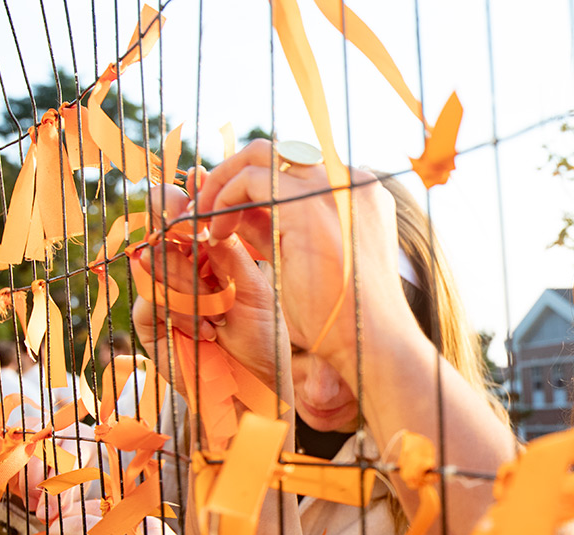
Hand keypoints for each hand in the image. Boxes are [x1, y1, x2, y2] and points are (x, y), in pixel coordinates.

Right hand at [130, 168, 289, 392]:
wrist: (258, 387)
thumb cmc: (263, 338)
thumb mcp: (255, 289)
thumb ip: (229, 253)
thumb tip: (209, 210)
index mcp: (208, 255)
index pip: (186, 216)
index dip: (186, 197)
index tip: (199, 180)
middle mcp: (181, 269)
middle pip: (160, 230)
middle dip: (177, 229)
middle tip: (196, 241)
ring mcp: (162, 294)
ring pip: (154, 263)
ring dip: (187, 284)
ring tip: (218, 314)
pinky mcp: (149, 323)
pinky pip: (149, 301)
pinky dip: (179, 313)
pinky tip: (206, 331)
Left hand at [194, 139, 417, 374]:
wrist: (369, 342)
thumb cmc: (343, 318)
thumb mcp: (305, 261)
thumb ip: (276, 231)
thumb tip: (237, 214)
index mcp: (357, 195)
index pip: (295, 169)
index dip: (254, 186)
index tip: (226, 213)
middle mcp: (350, 181)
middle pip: (278, 151)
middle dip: (233, 172)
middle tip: (206, 206)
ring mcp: (332, 187)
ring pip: (259, 155)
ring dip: (222, 184)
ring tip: (204, 220)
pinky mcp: (308, 202)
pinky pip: (248, 179)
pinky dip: (223, 200)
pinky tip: (216, 233)